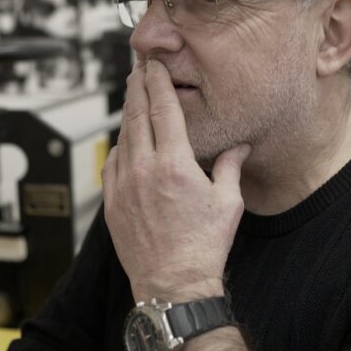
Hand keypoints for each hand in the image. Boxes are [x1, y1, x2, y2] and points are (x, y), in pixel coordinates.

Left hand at [102, 59, 250, 301]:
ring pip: (122, 137)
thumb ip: (231, 165)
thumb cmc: (202, 248)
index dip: (157, 82)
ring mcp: (123, 186)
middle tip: (137, 69)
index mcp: (175, 165)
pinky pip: (111, 162)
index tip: (153, 66)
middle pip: (137, 115)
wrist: (174, 284)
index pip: (163, 109)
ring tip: (133, 98)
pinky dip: (119, 145)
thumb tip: (239, 145)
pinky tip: (126, 140)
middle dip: (137, 87)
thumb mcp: (228, 202)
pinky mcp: (111, 203)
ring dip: (128, 114)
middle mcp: (144, 171)